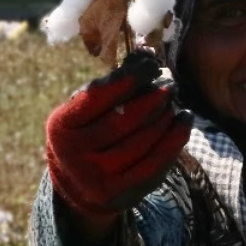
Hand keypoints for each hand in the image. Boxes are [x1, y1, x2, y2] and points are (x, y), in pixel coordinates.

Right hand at [46, 49, 192, 220]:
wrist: (79, 186)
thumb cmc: (88, 133)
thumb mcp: (87, 109)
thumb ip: (114, 82)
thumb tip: (148, 52)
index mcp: (62, 125)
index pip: (98, 96)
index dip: (129, 78)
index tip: (152, 65)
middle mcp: (74, 153)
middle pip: (125, 119)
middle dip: (153, 98)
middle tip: (171, 84)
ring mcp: (97, 176)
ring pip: (143, 141)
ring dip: (166, 117)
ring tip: (176, 102)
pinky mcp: (120, 193)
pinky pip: (155, 163)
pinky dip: (174, 139)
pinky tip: (183, 122)